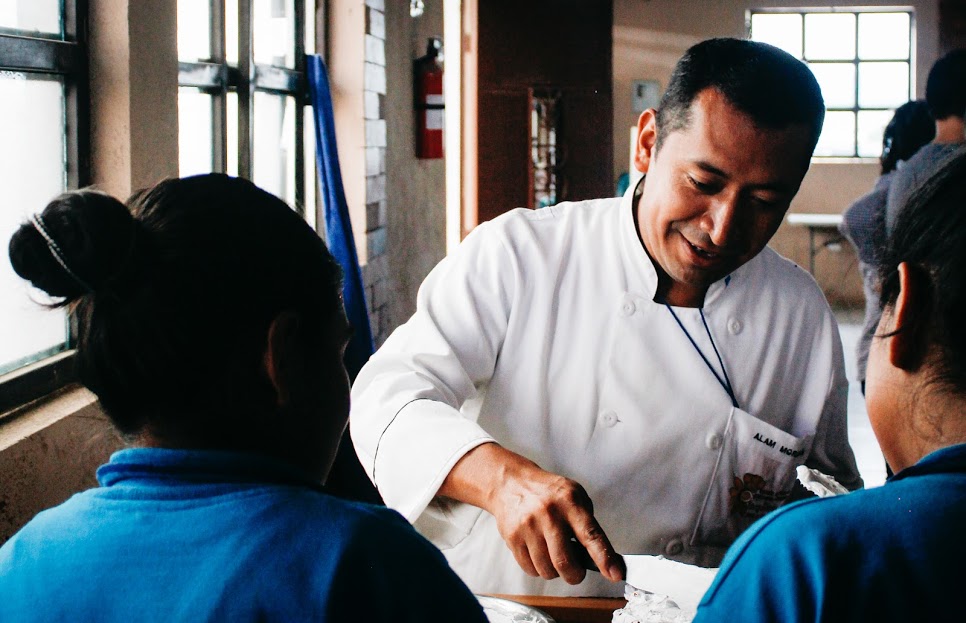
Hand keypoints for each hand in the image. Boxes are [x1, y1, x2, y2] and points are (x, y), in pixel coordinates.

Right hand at [439, 443, 624, 583]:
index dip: (604, 558)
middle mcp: (548, 514)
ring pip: (546, 570)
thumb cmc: (548, 492)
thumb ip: (588, 523)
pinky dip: (538, 569)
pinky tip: (539, 553)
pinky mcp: (512, 537)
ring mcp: (528, 526)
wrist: (510, 482)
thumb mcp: (574, 495)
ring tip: (553, 555)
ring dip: (555, 572)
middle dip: (575, 575)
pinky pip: (529, 569)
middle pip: (565, 562)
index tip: (615, 574)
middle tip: (576, 571)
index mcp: (570, 502)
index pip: (591, 535)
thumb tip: (603, 557)